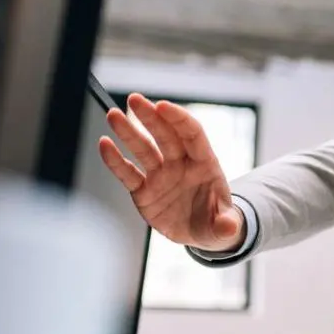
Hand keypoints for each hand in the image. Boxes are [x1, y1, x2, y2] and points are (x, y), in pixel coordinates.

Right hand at [98, 94, 243, 251]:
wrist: (201, 234)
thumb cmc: (216, 222)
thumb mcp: (224, 226)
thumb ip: (226, 225)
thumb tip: (229, 229)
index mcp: (205, 165)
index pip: (192, 135)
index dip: (179, 119)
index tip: (163, 106)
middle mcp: (181, 165)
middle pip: (165, 136)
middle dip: (150, 117)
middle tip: (134, 99)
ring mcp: (161, 176)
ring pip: (143, 150)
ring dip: (128, 132)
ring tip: (113, 114)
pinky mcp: (144, 191)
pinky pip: (128, 173)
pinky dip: (115, 160)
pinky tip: (104, 144)